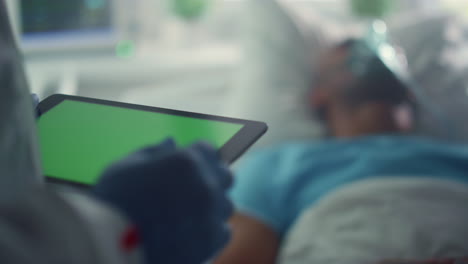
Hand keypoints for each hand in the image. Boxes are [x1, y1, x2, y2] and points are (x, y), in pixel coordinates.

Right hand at [93, 139, 232, 263]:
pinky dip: (211, 230)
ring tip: (187, 214)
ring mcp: (211, 214)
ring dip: (211, 205)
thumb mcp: (126, 167)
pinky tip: (192, 231)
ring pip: (225, 204)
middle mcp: (205, 184)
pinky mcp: (211, 242)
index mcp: (185, 161)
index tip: (192, 165)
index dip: (198, 156)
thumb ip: (154, 152)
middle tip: (190, 189)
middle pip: (224, 175)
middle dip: (211, 177)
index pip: (208, 150)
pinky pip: (224, 231)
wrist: (108, 250)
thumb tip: (171, 143)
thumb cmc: (111, 205)